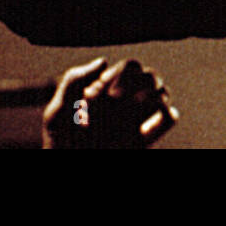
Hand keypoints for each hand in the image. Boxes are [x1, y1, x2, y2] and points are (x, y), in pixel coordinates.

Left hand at [42, 57, 178, 148]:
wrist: (70, 164)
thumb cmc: (60, 143)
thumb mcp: (56, 112)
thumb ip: (73, 80)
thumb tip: (103, 61)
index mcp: (109, 89)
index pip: (131, 67)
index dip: (121, 72)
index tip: (100, 86)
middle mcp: (127, 101)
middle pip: (150, 76)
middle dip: (135, 81)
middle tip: (114, 96)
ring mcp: (138, 119)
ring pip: (163, 93)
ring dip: (150, 95)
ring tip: (131, 105)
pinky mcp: (146, 139)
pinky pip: (169, 118)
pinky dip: (165, 115)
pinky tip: (143, 124)